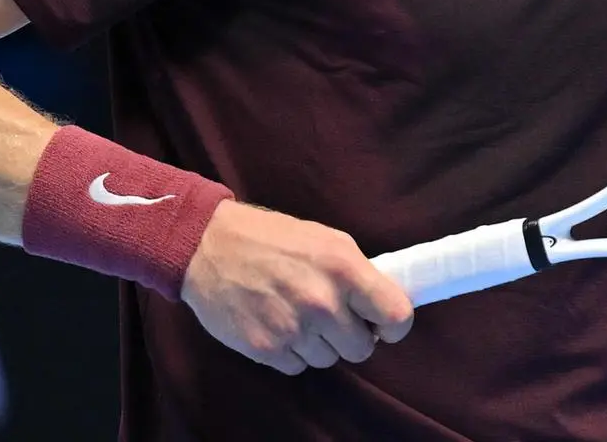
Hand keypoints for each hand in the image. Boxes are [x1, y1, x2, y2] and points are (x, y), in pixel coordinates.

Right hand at [180, 202, 414, 375]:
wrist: (210, 246)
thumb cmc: (274, 239)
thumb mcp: (328, 240)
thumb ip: (359, 273)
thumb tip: (382, 307)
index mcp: (344, 268)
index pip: (396, 315)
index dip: (395, 325)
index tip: (383, 324)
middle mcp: (322, 302)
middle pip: (362, 348)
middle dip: (353, 336)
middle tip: (334, 317)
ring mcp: (293, 329)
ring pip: (328, 360)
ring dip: (319, 344)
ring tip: (299, 314)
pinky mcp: (266, 349)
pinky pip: (297, 366)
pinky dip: (292, 352)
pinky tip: (279, 324)